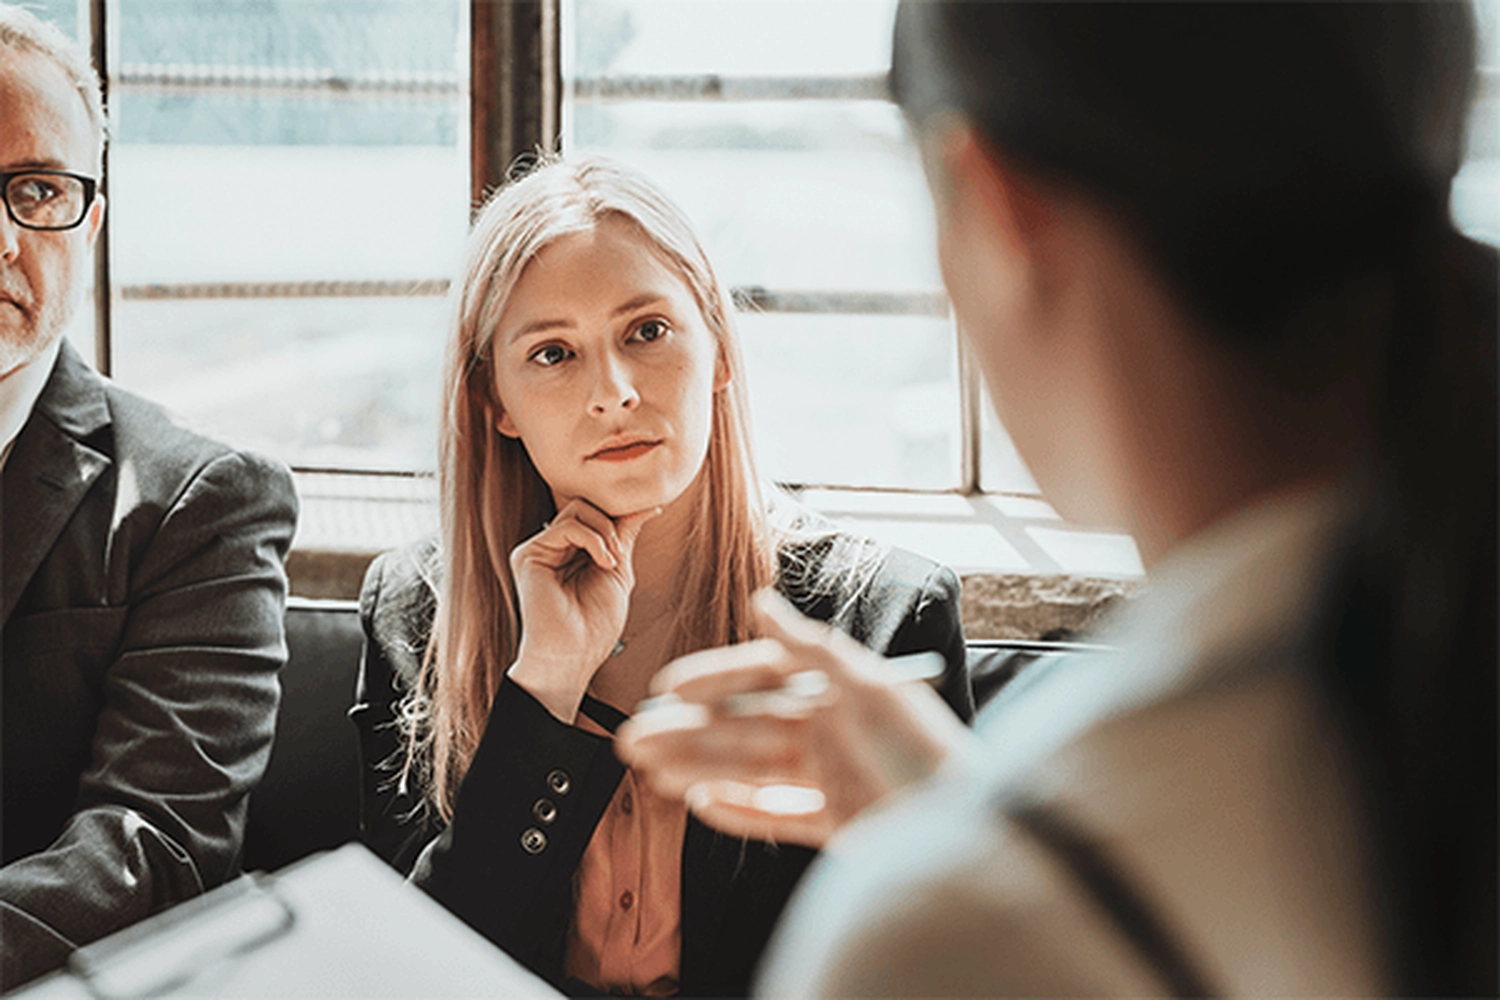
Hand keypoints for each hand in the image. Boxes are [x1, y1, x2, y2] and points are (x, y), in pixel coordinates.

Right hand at [507, 499, 659, 721]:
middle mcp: (552, 548)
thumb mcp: (618, 572)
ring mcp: (539, 550)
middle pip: (585, 506)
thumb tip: (646, 507)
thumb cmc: (595, 625)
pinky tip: (603, 562)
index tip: (652, 511)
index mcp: (570, 552)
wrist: (574, 655)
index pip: (595, 515)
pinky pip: (567, 526)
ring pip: (577, 509)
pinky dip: (593, 539)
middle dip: (612, 523)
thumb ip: (624, 536)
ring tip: (612, 562)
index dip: (620, 514)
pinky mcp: (528, 555)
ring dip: (605, 532)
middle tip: (620, 555)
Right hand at [616, 589, 977, 847]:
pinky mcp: (837, 823)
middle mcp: (832, 731)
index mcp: (839, 692)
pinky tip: (701, 805)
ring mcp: (832, 777)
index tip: (668, 688)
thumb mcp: (872, 688)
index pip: (763, 680)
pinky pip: (776, 816)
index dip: (714, 680)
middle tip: (635, 738)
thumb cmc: (929, 751)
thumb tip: (762, 604)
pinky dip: (738, 812)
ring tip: (651, 771)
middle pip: (745, 729)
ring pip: (750, 771)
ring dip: (699, 769)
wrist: (973, 830)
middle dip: (688, 734)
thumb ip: (811, 649)